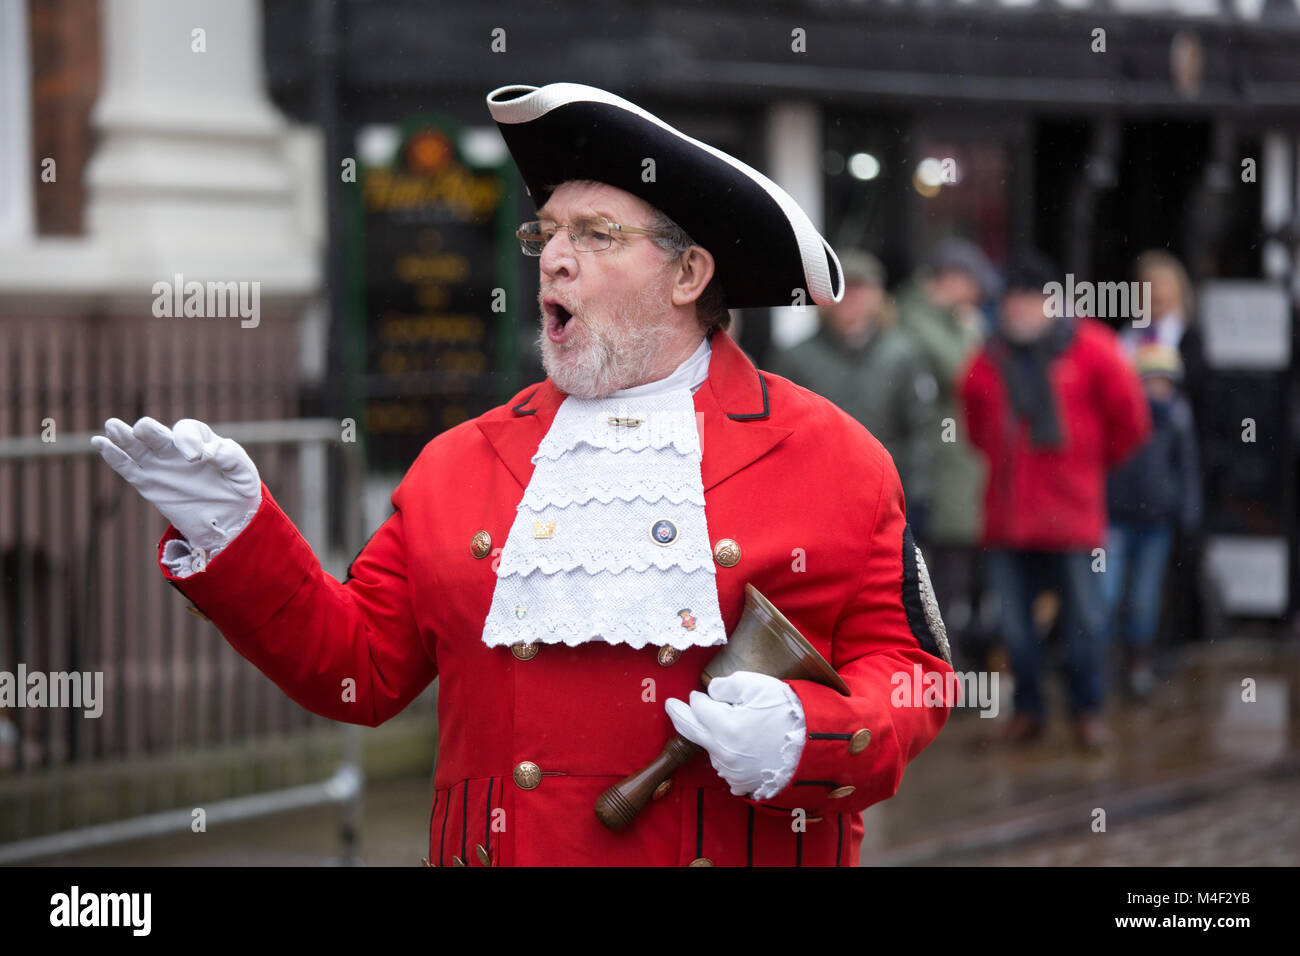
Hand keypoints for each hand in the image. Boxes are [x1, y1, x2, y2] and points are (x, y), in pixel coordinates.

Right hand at [92, 417, 261, 559]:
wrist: (231, 518)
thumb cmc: (239, 488)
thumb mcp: (243, 472)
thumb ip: (230, 457)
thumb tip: (207, 453)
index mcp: (201, 441)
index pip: (188, 430)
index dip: (188, 439)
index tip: (196, 458)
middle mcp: (176, 449)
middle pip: (157, 433)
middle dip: (149, 430)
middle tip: (143, 430)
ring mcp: (160, 466)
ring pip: (137, 446)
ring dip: (124, 435)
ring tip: (112, 426)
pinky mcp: (148, 484)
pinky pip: (128, 468)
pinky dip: (113, 455)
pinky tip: (100, 442)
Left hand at [665, 671, 804, 800]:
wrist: (815, 747)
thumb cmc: (789, 712)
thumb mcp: (759, 686)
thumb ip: (728, 684)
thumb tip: (711, 692)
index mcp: (724, 726)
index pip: (699, 708)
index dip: (698, 698)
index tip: (697, 693)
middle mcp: (723, 752)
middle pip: (692, 731)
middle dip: (680, 716)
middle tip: (671, 706)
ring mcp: (732, 771)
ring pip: (711, 749)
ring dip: (710, 736)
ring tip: (724, 726)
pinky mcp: (742, 783)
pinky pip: (726, 766)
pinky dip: (727, 754)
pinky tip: (739, 746)